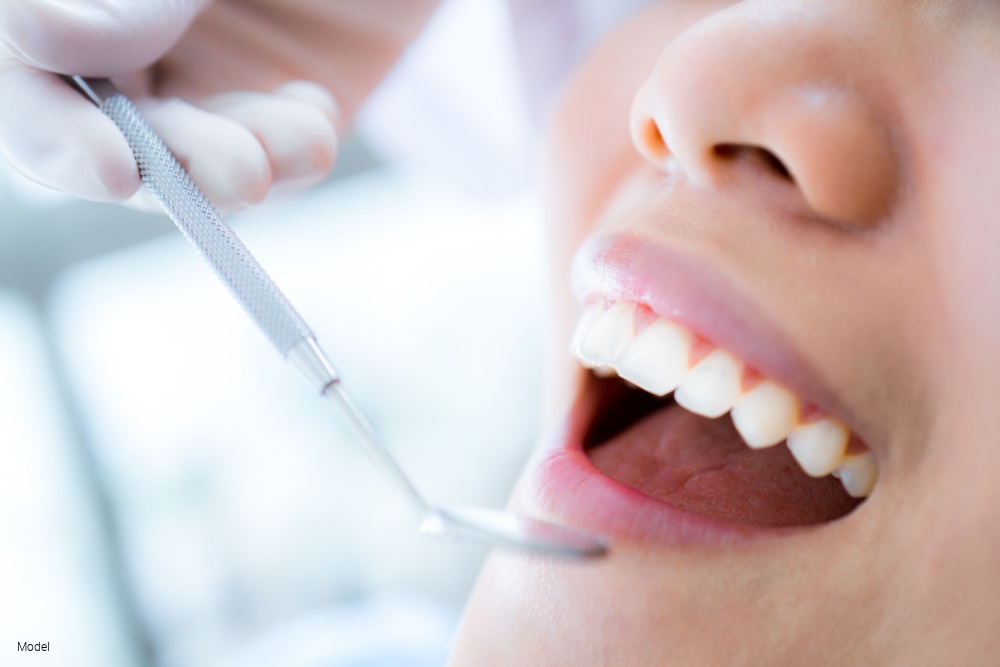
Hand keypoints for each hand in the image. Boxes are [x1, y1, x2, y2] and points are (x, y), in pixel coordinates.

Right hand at [0, 0, 437, 211]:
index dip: (48, 126)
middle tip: (239, 175)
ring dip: (237, 171)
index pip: (25, 58)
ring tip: (302, 143)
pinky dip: (289, 158)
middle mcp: (127, 28)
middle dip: (171, 163)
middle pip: (100, 129)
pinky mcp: (272, 109)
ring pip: (184, 162)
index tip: (110, 168)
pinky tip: (315, 114)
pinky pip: (264, 165)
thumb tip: (38, 36)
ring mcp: (200, 71)